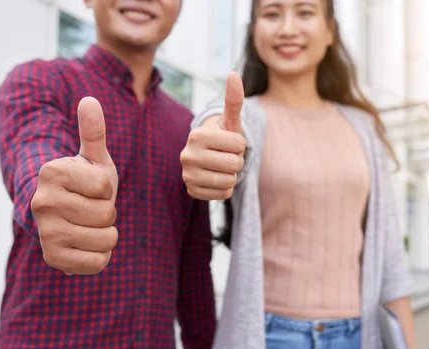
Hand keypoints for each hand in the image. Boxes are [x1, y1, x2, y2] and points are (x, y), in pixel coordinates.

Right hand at [31, 96, 118, 274]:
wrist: (65, 215)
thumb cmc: (85, 183)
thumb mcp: (93, 158)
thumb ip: (93, 131)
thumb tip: (90, 100)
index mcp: (52, 172)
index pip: (105, 186)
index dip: (107, 188)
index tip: (92, 187)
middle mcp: (42, 202)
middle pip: (107, 214)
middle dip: (108, 212)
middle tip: (92, 208)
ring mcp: (45, 233)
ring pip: (107, 240)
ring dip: (107, 234)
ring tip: (90, 225)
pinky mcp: (53, 259)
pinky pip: (99, 263)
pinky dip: (102, 256)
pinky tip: (87, 244)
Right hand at [180, 72, 245, 199]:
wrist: (208, 158)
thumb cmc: (222, 138)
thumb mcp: (230, 120)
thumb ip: (233, 99)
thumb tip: (233, 74)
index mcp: (197, 135)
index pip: (239, 145)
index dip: (241, 145)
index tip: (229, 143)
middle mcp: (187, 156)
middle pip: (235, 165)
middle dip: (237, 161)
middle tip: (226, 156)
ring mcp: (187, 175)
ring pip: (229, 181)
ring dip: (232, 175)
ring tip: (221, 167)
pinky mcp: (191, 192)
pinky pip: (223, 195)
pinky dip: (225, 189)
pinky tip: (216, 179)